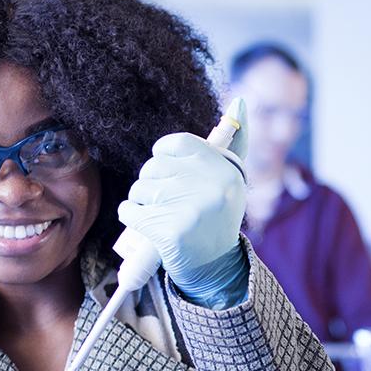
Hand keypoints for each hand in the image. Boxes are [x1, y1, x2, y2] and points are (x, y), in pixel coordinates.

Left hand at [118, 130, 249, 306]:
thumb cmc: (216, 219)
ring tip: (162, 216)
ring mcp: (189, 209)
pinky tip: (149, 228)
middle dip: (152, 185)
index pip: (175, 144)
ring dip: (142, 203)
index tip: (166, 170)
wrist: (215, 269)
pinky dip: (132, 219)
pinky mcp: (169, 232)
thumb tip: (241, 101)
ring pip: (139, 189)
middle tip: (169, 203)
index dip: (162, 156)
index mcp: (225, 169)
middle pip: (153, 168)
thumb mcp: (228, 181)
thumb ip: (232, 142)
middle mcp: (210, 186)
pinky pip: (129, 211)